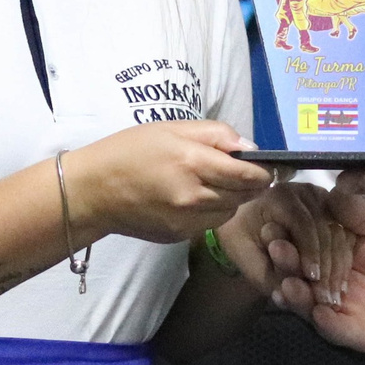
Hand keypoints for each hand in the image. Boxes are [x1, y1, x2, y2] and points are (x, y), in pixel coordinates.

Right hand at [64, 121, 273, 243]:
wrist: (94, 190)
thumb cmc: (131, 151)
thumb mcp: (173, 129)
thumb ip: (217, 135)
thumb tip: (251, 150)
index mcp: (193, 163)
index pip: (249, 175)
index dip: (266, 171)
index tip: (271, 167)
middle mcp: (194, 197)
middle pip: (244, 195)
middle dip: (250, 184)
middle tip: (242, 171)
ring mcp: (187, 221)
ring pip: (231, 212)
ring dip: (232, 198)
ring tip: (213, 183)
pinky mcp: (180, 236)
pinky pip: (211, 223)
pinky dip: (212, 211)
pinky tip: (195, 198)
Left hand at [214, 181, 353, 305]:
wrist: (247, 226)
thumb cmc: (243, 242)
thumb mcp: (247, 261)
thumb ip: (266, 275)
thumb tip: (286, 292)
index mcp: (278, 196)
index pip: (302, 222)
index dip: (309, 251)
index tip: (312, 278)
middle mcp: (303, 191)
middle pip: (325, 228)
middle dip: (326, 263)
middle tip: (326, 293)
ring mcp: (321, 197)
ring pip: (338, 232)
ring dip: (338, 265)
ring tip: (334, 292)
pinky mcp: (332, 207)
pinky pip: (345, 234)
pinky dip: (344, 258)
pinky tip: (340, 282)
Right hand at [275, 190, 364, 356]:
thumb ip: (354, 211)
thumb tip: (331, 190)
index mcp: (321, 253)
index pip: (298, 246)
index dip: (286, 238)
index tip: (273, 228)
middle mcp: (319, 282)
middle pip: (296, 275)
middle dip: (285, 263)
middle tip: (278, 250)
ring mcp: (331, 309)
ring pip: (307, 305)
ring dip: (296, 295)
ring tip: (290, 284)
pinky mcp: (348, 332)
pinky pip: (334, 330)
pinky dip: (325, 323)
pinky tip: (320, 313)